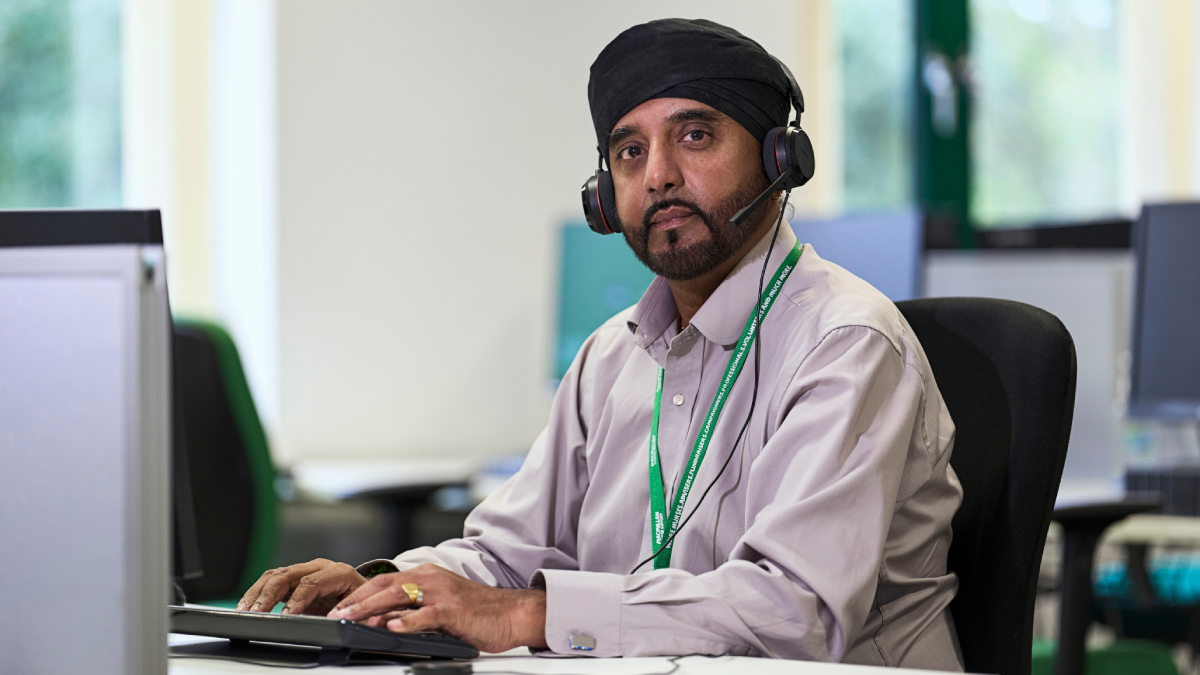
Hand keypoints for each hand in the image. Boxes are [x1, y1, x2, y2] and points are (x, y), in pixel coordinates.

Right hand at [236, 559, 367, 615]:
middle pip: (289, 574)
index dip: (297, 599)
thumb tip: (333, 619)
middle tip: (256, 612)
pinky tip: (248, 606)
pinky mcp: (296, 579)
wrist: (368, 598)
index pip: (312, 582)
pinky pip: (273, 581)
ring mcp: (308, 571)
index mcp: (340, 573)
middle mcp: (322, 567)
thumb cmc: (367, 606)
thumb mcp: (364, 613)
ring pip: (276, 575)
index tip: (286, 615)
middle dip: (269, 594)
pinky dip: (258, 593)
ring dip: (258, 592)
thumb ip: (349, 614)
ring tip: (245, 610)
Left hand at [327, 564, 547, 652]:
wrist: (511, 613)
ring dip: (373, 608)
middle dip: (358, 600)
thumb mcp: (439, 606)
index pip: (384, 580)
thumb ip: (412, 610)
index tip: (340, 605)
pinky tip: (393, 627)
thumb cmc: (477, 612)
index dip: (359, 593)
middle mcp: (431, 579)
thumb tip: (382, 620)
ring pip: (400, 596)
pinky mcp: (454, 610)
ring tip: (353, 618)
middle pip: (386, 585)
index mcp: (426, 576)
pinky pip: (427, 614)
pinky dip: (408, 621)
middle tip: (337, 613)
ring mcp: (442, 593)